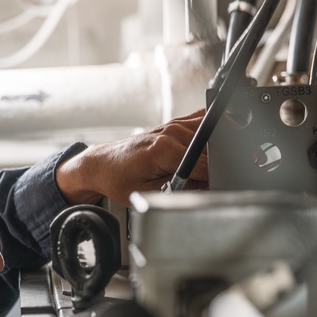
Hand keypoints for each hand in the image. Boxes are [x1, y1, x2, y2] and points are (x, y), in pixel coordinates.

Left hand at [55, 110, 208, 205]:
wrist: (103, 164)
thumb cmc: (120, 179)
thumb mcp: (152, 194)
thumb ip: (182, 190)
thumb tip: (208, 188)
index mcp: (165, 150)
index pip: (206, 166)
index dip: (212, 181)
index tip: (208, 189)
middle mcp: (172, 133)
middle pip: (212, 151)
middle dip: (213, 167)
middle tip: (196, 180)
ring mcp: (175, 124)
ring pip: (212, 136)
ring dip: (211, 153)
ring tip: (194, 167)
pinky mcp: (176, 122)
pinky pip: (203, 122)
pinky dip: (208, 136)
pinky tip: (200, 148)